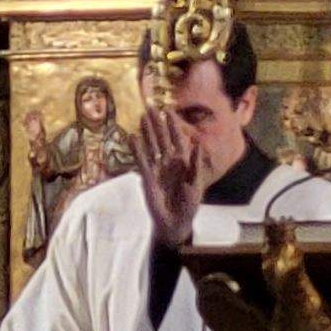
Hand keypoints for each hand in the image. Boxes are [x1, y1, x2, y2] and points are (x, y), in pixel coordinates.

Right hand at [135, 105, 202, 249]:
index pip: (177, 139)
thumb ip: (196, 164)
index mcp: (183, 163)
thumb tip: (199, 144)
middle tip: (150, 107)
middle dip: (157, 123)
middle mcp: (169, 162)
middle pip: (162, 139)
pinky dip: (137, 149)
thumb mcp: (196, 184)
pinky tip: (132, 137)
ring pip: (151, 146)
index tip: (168, 111)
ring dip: (146, 132)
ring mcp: (158, 169)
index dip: (173, 126)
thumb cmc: (189, 205)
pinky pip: (141, 160)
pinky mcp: (147, 178)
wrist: (175, 223)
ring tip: (141, 117)